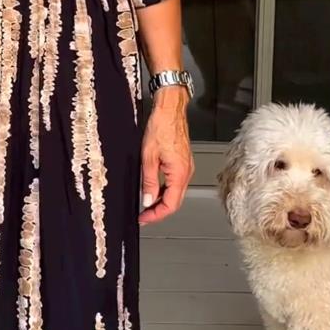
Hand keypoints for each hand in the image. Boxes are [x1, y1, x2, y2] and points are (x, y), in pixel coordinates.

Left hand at [139, 86, 193, 225]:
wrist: (170, 110)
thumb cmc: (161, 127)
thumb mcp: (148, 158)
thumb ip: (148, 182)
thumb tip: (147, 200)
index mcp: (179, 173)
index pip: (170, 204)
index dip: (156, 215)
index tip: (144, 218)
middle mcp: (186, 172)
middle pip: (175, 202)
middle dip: (159, 211)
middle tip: (143, 216)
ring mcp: (186, 167)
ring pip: (176, 193)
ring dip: (162, 201)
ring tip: (145, 205)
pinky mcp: (183, 162)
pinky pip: (175, 183)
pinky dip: (165, 190)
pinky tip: (153, 190)